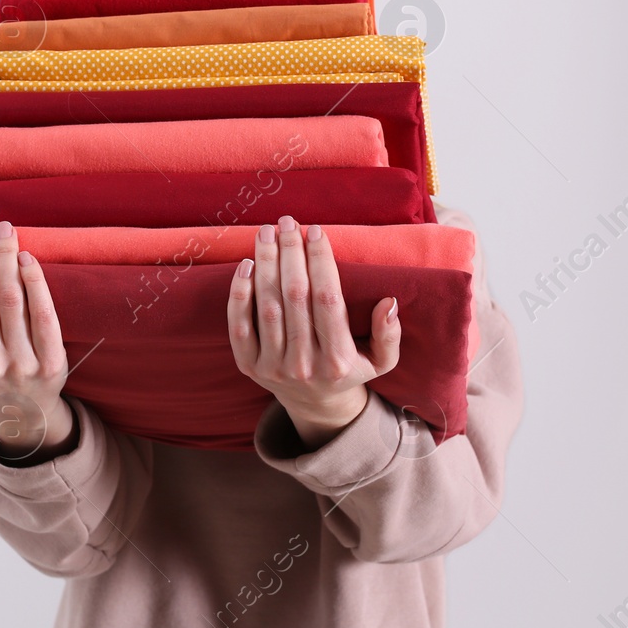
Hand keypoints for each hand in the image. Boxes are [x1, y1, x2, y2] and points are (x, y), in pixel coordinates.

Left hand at [227, 216, 399, 449]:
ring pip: (268, 306)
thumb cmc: (350, 370)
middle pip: (295, 297)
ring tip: (266, 232)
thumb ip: (389, 334)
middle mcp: (304, 365)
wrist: (314, 406)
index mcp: (338, 361)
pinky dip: (239, 294)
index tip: (316, 231)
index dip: (320, 262)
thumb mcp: (381, 361)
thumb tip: (388, 302)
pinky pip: (239, 326)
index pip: (327, 299)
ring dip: (266, 264)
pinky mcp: (248, 366)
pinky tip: (246, 265)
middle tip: (287, 222)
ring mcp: (273, 367)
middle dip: (290, 253)